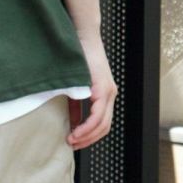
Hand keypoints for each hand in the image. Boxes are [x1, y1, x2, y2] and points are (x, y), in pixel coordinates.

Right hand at [66, 32, 116, 149]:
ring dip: (86, 136)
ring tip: (71, 140)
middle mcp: (110, 94)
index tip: (74, 143)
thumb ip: (76, 104)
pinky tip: (75, 131)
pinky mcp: (102, 88)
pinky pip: (97, 115)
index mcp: (105, 94)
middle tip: (72, 146)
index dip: (88, 137)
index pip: (102, 124)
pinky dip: (86, 126)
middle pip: (104, 128)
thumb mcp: (75, 87)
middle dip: (87, 141)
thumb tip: (72, 123)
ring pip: (102, 124)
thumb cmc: (76, 58)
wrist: (82, 36)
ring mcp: (108, 91)